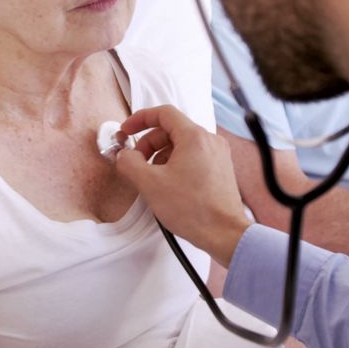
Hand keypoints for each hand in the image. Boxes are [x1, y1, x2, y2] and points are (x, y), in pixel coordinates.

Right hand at [113, 105, 251, 266]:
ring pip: (182, 144)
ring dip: (161, 155)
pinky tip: (169, 185)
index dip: (140, 119)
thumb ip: (130, 163)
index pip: (164, 113)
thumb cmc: (193, 209)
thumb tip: (124, 155)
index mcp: (194, 137)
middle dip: (149, 143)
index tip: (126, 130)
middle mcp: (210, 141)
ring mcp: (218, 155)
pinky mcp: (220, 169)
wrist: (225, 234)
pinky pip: (193, 157)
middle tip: (136, 162)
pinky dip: (176, 163)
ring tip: (153, 178)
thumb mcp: (150, 184)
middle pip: (172, 130)